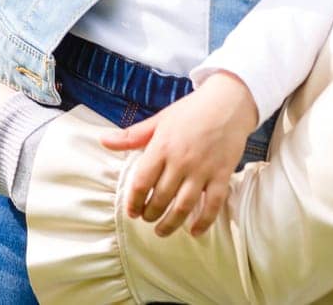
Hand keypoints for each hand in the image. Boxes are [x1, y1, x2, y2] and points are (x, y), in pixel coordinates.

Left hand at [100, 72, 258, 237]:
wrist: (229, 101)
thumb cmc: (191, 111)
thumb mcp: (159, 120)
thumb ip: (132, 135)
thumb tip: (103, 141)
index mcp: (162, 146)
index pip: (141, 183)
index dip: (133, 202)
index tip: (132, 212)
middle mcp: (181, 161)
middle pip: (160, 198)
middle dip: (150, 214)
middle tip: (147, 219)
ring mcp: (203, 169)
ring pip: (183, 207)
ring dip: (170, 224)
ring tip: (161, 231)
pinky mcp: (222, 174)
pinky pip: (213, 205)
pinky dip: (204, 222)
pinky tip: (194, 231)